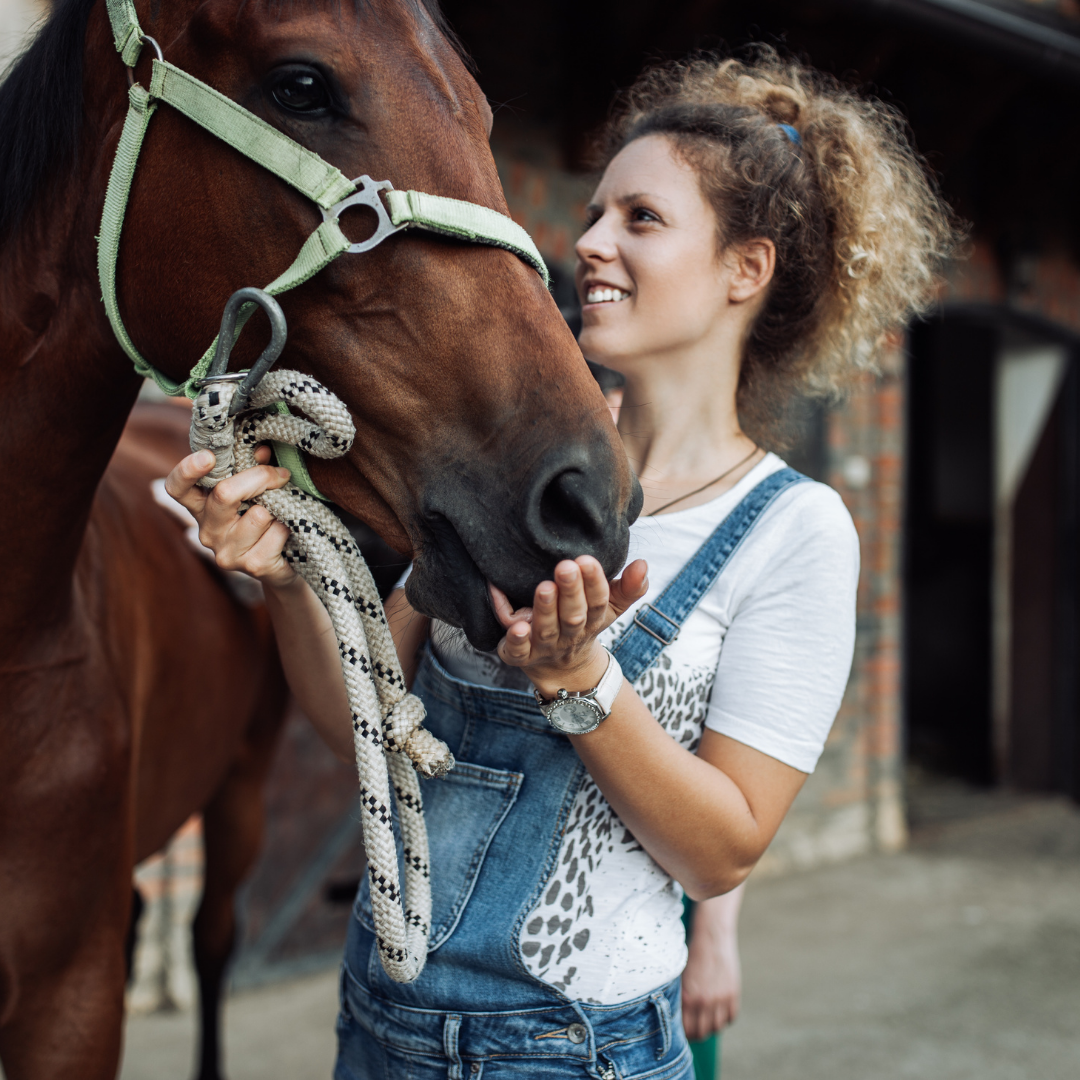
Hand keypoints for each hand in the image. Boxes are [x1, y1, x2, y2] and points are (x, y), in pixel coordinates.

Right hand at [164, 445, 295, 588]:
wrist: (280, 565)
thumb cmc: (263, 518)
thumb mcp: (254, 491)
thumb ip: (253, 468)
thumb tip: (262, 451)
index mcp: (201, 506)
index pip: (177, 488)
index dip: (187, 470)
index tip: (208, 456)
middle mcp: (207, 530)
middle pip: (225, 494)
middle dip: (259, 477)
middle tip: (281, 475)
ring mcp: (227, 551)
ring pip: (259, 513)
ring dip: (278, 508)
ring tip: (278, 516)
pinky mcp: (252, 565)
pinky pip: (277, 531)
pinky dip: (288, 527)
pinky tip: (284, 535)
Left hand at [490, 556, 646, 693]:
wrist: (560, 668)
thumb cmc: (583, 623)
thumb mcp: (609, 608)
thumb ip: (628, 587)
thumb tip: (643, 564)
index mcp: (592, 621)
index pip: (598, 603)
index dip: (594, 583)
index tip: (587, 560)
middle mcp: (569, 635)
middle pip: (573, 616)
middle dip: (570, 592)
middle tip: (565, 567)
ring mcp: (544, 647)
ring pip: (546, 630)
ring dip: (545, 610)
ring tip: (544, 588)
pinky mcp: (520, 656)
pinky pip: (517, 651)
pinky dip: (517, 640)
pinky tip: (515, 626)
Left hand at [681, 897, 742, 1039]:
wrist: (711, 936)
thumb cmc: (691, 954)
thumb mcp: (680, 976)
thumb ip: (679, 997)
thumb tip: (676, 1016)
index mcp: (688, 997)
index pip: (686, 1029)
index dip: (684, 1033)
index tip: (682, 1030)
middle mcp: (705, 1001)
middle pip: (702, 1032)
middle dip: (697, 1033)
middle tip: (694, 1028)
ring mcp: (721, 998)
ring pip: (717, 1027)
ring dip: (711, 1026)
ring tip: (706, 1019)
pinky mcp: (733, 993)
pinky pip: (730, 1017)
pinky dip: (725, 1018)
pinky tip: (718, 1010)